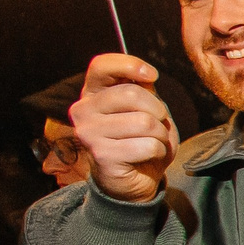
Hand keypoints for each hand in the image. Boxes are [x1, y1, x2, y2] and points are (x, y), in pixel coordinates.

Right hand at [71, 55, 176, 202]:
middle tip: (157, 123)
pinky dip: (158, 151)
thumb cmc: (140, 139)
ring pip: (144, 122)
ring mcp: (88, 133)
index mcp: (92, 94)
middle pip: (131, 94)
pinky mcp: (102, 155)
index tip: (152, 75)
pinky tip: (146, 156)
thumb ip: (143, 89)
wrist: (134, 179)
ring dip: (160, 134)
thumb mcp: (145, 108)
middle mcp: (83, 110)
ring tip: (152, 141)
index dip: (130, 64)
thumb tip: (146, 75)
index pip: (101, 65)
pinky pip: (147, 145)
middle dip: (158, 110)